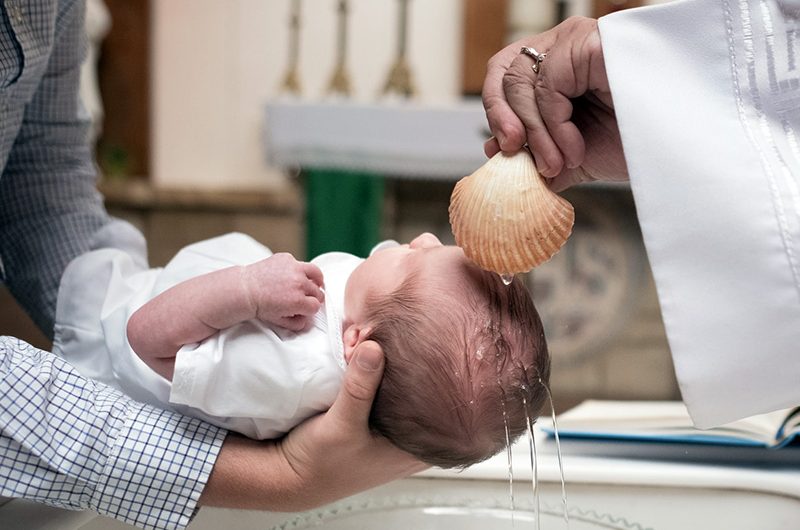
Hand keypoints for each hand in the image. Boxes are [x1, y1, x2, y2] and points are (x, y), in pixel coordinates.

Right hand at [200, 341, 426, 510]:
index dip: (439, 376)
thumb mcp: (342, 425)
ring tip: (377, 339)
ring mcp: (391, 426)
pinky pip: (380, 385)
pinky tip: (364, 351)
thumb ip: (360, 388)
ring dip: (387, 362)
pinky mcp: (372, 415)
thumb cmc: (321, 463)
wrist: (289, 474)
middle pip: (422, 390)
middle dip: (409, 362)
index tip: (428, 347)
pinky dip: (372, 368)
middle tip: (398, 337)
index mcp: (416, 448)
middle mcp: (409, 436)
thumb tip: (374, 348)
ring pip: (399, 385)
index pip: (444, 406)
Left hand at [243, 253, 324, 330]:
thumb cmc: (260, 305)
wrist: (245, 289)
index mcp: (298, 301)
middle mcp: (299, 283)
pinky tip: (292, 275)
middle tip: (306, 298)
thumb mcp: (279, 320)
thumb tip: (307, 320)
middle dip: (312, 297)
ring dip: (315, 280)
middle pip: (317, 292)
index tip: (306, 308)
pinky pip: (300, 264)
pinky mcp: (287, 258)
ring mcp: (294, 268)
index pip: (316, 306)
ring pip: (316, 273)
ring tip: (312, 283)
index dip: (311, 309)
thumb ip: (296, 323)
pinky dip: (298, 270)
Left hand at [482, 16, 627, 190]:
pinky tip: (574, 149)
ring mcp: (577, 40)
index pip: (504, 74)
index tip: (500, 150)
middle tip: (516, 155)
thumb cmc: (630, 145)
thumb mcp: (572, 155)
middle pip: (505, 72)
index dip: (495, 111)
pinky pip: (548, 85)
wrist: (672, 150)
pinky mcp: (590, 43)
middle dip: (503, 120)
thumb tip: (493, 152)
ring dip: (535, 133)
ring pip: (522, 81)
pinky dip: (553, 126)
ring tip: (558, 163)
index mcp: (556, 66)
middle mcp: (564, 46)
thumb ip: (535, 154)